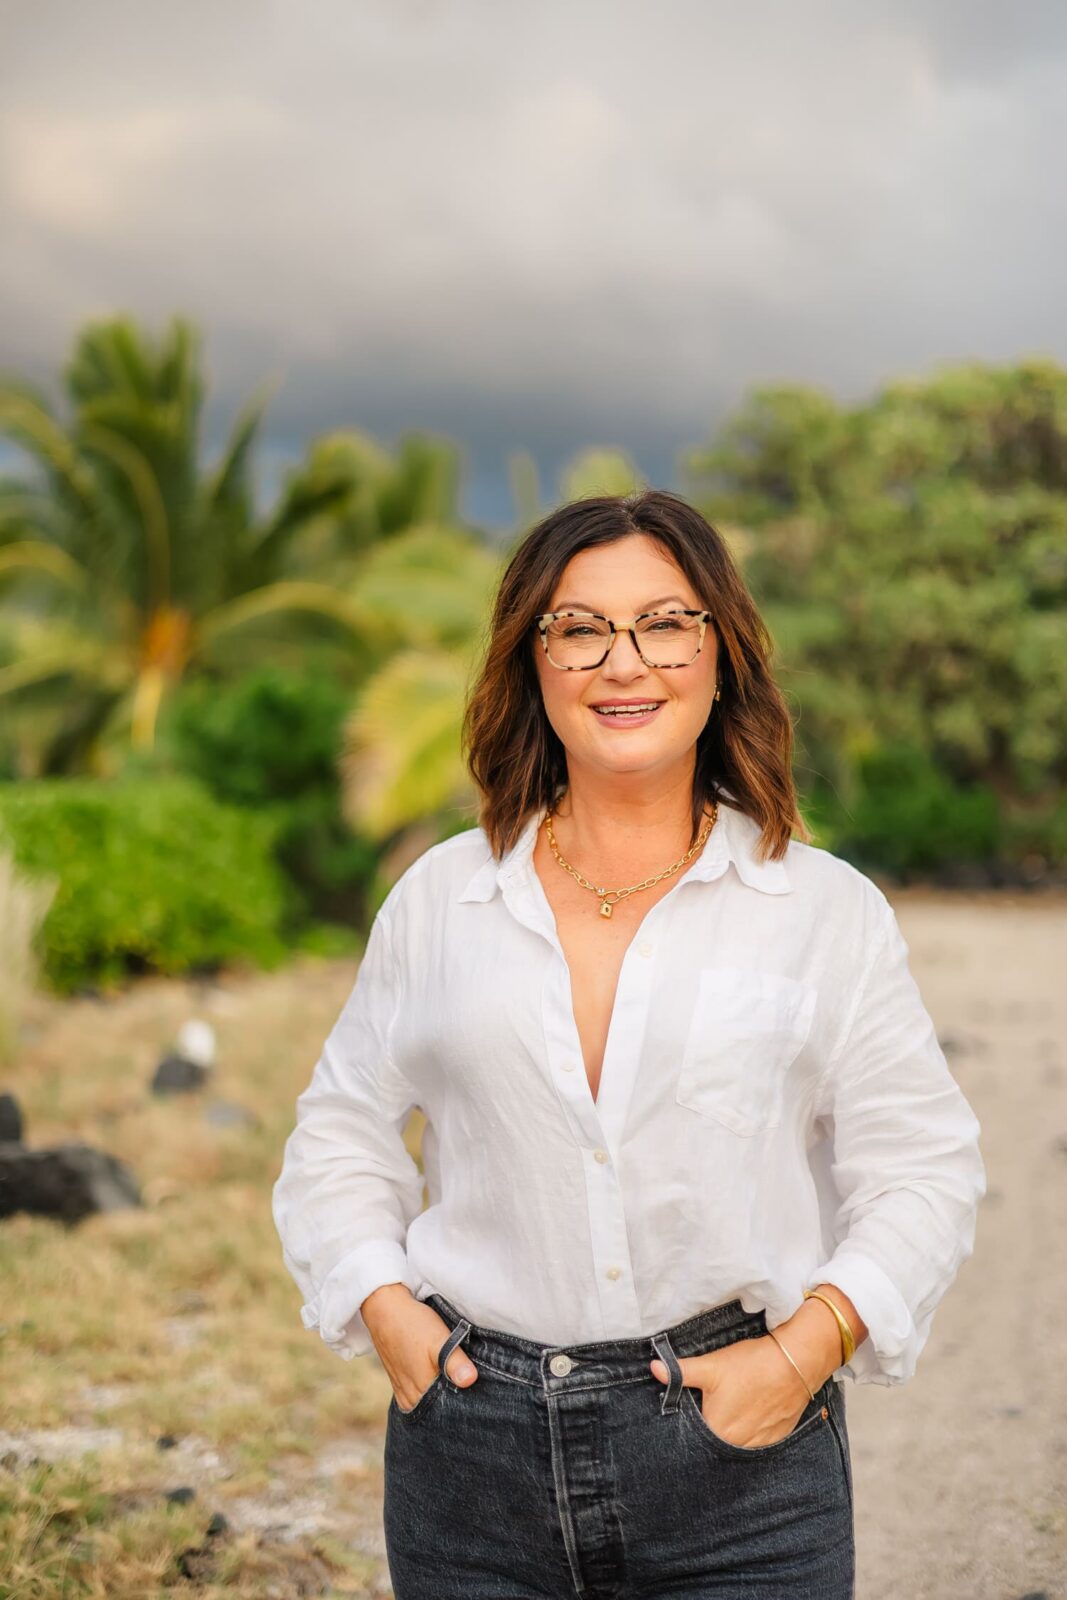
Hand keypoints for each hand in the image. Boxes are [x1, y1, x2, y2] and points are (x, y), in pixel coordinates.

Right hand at [360, 1283, 478, 1411]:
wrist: (384, 1309)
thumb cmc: (413, 1324)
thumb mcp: (439, 1340)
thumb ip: (454, 1362)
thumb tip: (470, 1380)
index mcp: (421, 1393)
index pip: (449, 1411)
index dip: (465, 1402)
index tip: (478, 1393)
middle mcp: (411, 1399)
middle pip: (439, 1409)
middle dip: (454, 1400)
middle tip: (469, 1383)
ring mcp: (403, 1392)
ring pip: (429, 1403)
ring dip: (441, 1394)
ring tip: (454, 1378)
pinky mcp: (399, 1383)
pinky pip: (418, 1396)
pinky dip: (429, 1390)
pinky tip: (437, 1377)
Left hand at [651, 1334, 813, 1448]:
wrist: (795, 1363)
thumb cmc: (751, 1364)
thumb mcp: (711, 1365)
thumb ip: (680, 1371)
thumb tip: (654, 1368)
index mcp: (717, 1432)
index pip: (694, 1437)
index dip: (691, 1423)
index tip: (691, 1410)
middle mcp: (737, 1446)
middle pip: (715, 1441)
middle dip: (710, 1427)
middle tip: (713, 1405)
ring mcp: (759, 1445)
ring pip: (736, 1443)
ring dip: (731, 1431)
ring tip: (732, 1408)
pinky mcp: (776, 1438)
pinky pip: (755, 1441)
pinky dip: (750, 1430)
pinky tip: (750, 1412)